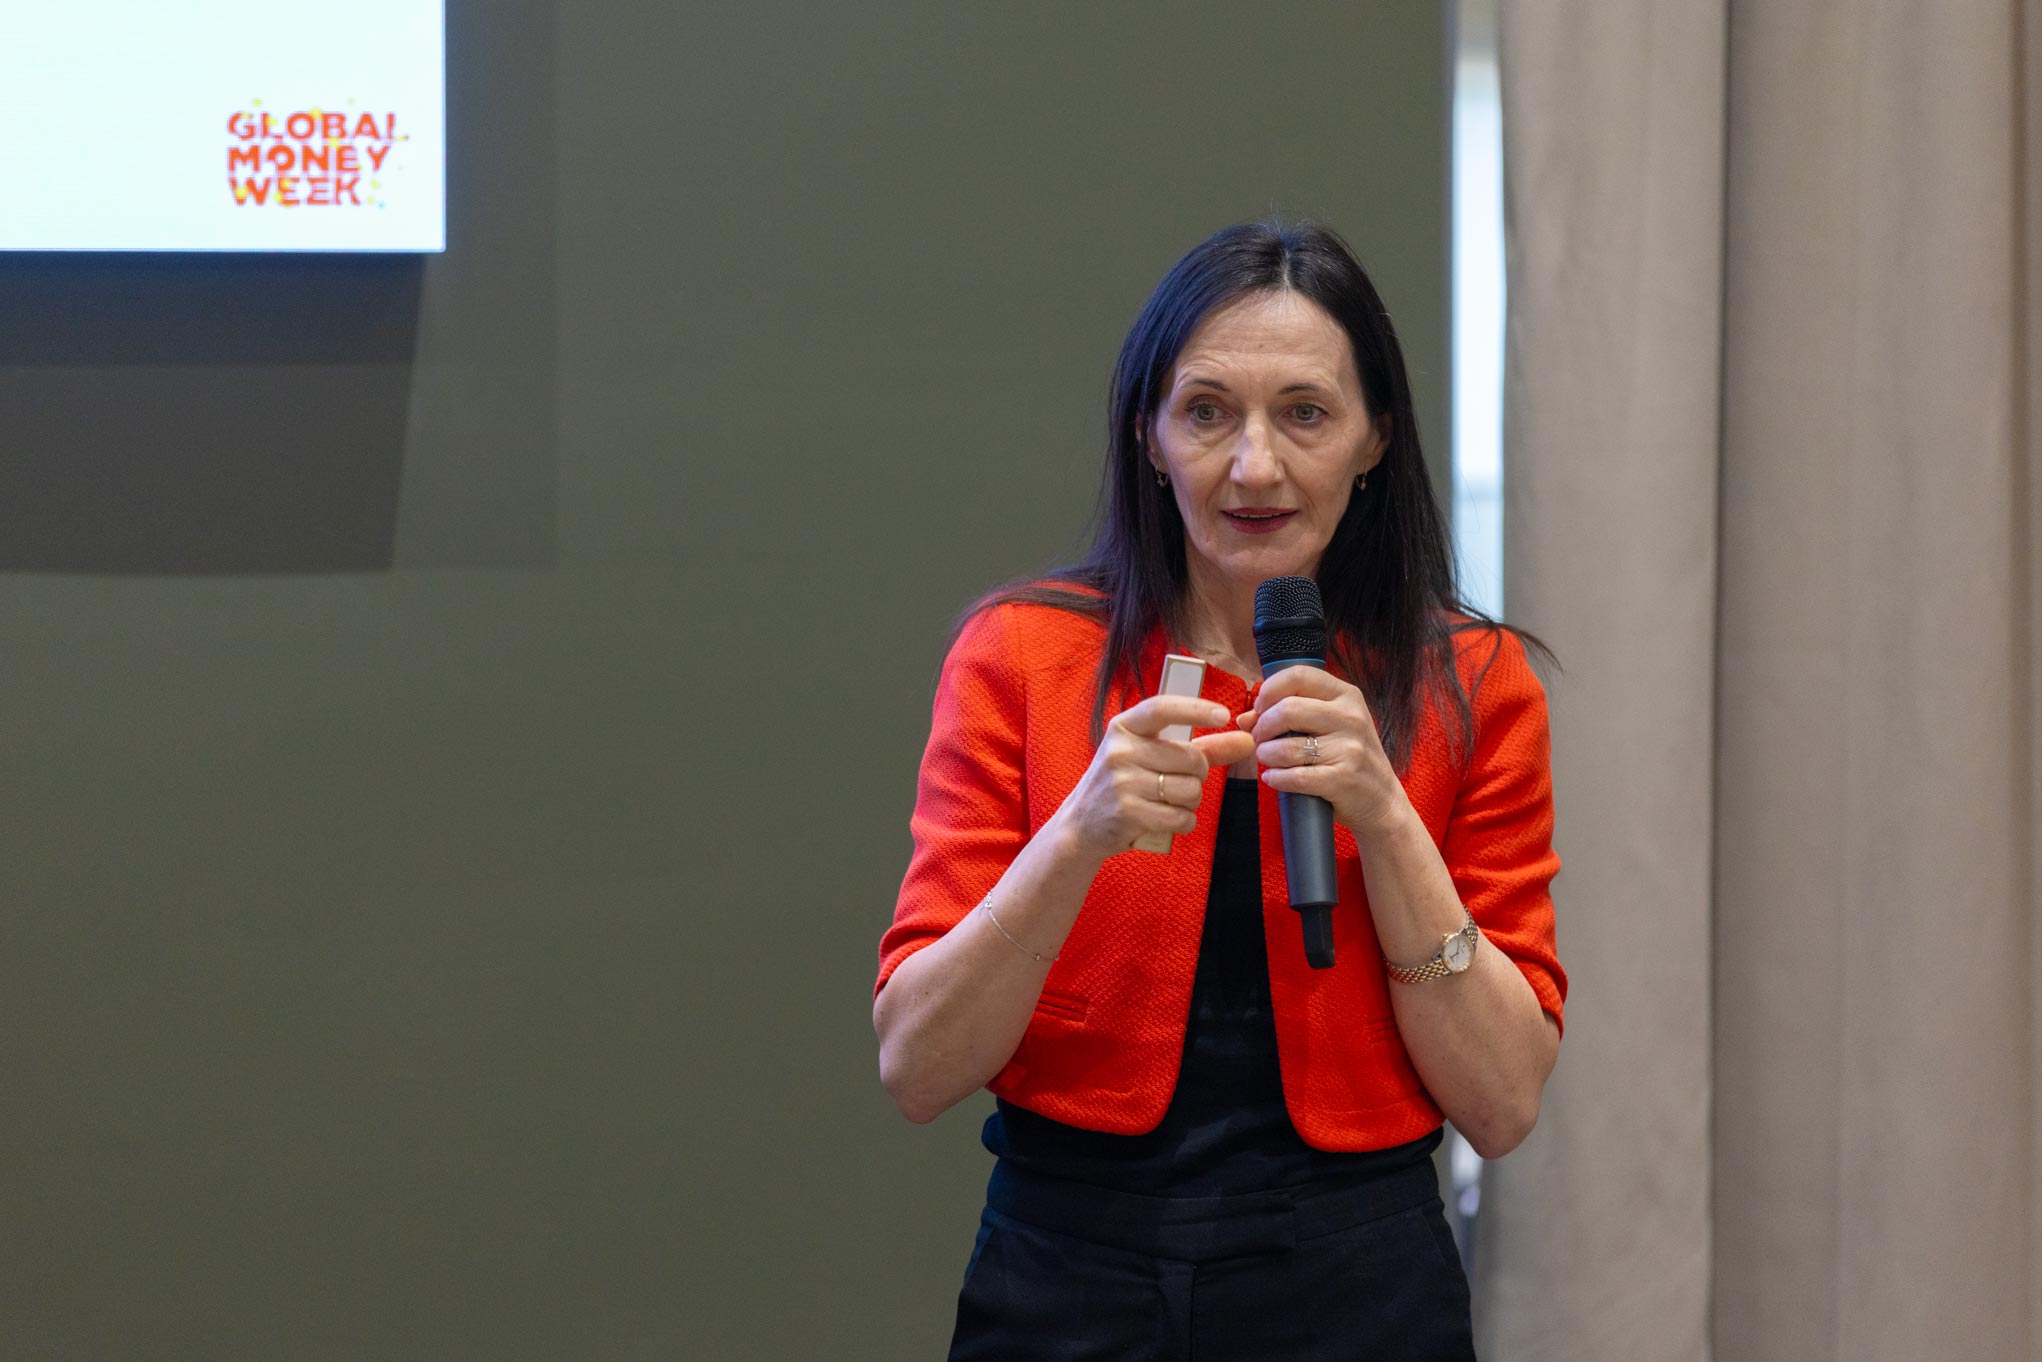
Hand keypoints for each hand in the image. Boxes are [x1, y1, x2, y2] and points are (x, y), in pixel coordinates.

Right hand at [1054, 695, 1255, 859]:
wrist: (1082, 824)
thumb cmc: (1125, 783)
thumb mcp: (1152, 756)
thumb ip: (1202, 747)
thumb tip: (1246, 740)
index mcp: (1125, 726)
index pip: (1162, 708)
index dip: (1195, 709)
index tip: (1224, 715)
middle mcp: (1120, 750)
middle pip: (1192, 758)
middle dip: (1199, 774)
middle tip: (1182, 780)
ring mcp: (1122, 782)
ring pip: (1190, 790)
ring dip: (1191, 801)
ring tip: (1169, 801)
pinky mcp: (1128, 812)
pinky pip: (1181, 816)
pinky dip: (1184, 821)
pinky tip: (1167, 818)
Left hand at [1239, 667, 1408, 837]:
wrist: (1381, 800)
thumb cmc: (1348, 758)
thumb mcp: (1329, 727)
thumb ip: (1290, 715)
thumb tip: (1244, 718)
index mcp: (1346, 695)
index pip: (1298, 675)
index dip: (1269, 691)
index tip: (1260, 709)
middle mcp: (1351, 717)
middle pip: (1287, 709)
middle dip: (1262, 727)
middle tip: (1259, 739)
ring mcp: (1350, 748)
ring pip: (1286, 746)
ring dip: (1266, 755)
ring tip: (1267, 759)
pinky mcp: (1343, 779)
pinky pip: (1294, 776)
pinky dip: (1275, 778)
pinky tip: (1274, 778)